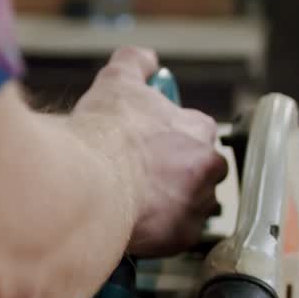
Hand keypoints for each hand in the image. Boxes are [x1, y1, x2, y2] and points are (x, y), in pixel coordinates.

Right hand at [71, 47, 227, 256]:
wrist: (91, 182)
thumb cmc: (106, 132)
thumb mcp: (117, 81)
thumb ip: (135, 62)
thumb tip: (146, 59)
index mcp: (197, 129)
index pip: (199, 131)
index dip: (173, 138)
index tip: (153, 146)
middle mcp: (207, 166)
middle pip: (201, 173)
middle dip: (179, 176)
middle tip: (145, 179)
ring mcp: (197, 204)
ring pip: (192, 207)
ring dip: (171, 206)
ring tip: (138, 205)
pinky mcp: (182, 237)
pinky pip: (176, 238)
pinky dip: (158, 234)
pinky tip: (134, 226)